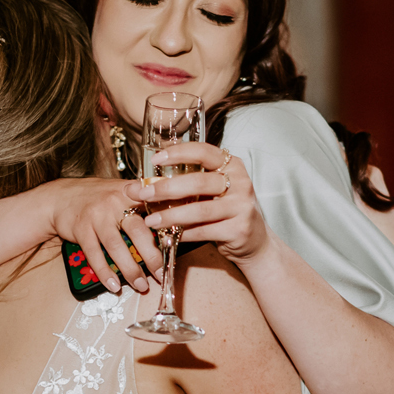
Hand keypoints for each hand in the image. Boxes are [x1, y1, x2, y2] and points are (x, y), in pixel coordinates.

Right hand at [44, 177, 161, 295]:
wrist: (59, 198)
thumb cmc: (96, 198)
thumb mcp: (119, 192)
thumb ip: (141, 204)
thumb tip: (168, 224)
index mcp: (128, 192)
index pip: (152, 204)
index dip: (165, 217)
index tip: (177, 234)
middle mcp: (114, 202)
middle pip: (137, 231)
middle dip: (152, 256)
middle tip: (161, 274)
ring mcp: (96, 216)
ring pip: (116, 247)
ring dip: (130, 270)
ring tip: (141, 286)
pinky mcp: (81, 229)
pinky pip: (95, 255)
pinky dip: (105, 273)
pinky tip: (113, 285)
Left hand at [129, 143, 269, 264]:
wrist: (254, 241)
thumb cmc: (225, 211)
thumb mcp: (213, 190)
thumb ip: (186, 183)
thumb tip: (138, 185)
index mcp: (232, 165)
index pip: (204, 152)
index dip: (179, 153)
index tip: (156, 159)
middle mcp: (240, 182)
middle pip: (198, 182)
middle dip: (166, 188)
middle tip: (143, 194)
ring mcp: (242, 206)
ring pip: (200, 209)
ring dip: (171, 215)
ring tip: (150, 221)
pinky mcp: (239, 229)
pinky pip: (204, 230)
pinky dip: (183, 233)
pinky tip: (168, 235)